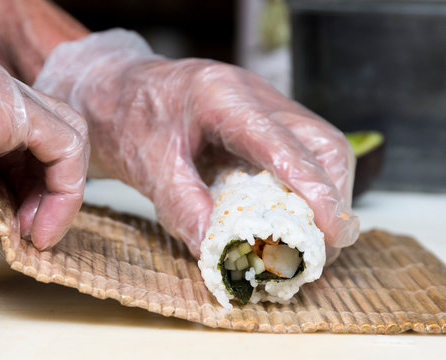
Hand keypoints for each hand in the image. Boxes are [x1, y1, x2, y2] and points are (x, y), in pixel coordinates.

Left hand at [34, 29, 358, 259]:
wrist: (119, 91)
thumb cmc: (128, 117)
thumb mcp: (146, 163)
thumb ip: (180, 204)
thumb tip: (214, 249)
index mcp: (221, 97)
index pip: (283, 144)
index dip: (315, 190)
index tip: (332, 233)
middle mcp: (253, 94)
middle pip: (322, 141)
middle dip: (332, 197)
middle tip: (323, 245)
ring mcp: (264, 103)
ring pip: (321, 146)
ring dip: (325, 193)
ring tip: (312, 236)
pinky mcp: (264, 120)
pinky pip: (302, 152)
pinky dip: (306, 187)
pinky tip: (292, 213)